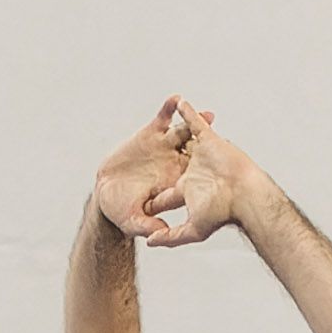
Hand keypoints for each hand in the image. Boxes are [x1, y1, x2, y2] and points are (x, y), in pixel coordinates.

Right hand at [92, 100, 239, 249]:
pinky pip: (163, 119)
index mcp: (177, 182)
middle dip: (209, 141)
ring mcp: (164, 147)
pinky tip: (175, 100)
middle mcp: (175, 162)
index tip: (223, 164)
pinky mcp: (150, 135)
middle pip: (198, 149)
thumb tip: (162, 232)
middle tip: (220, 133)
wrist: (108, 194)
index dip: (211, 170)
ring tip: (205, 114)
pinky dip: (169, 109)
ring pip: (184, 132)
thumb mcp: (134, 222)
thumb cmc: (124, 211)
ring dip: (195, 121)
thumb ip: (148, 226)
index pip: (198, 174)